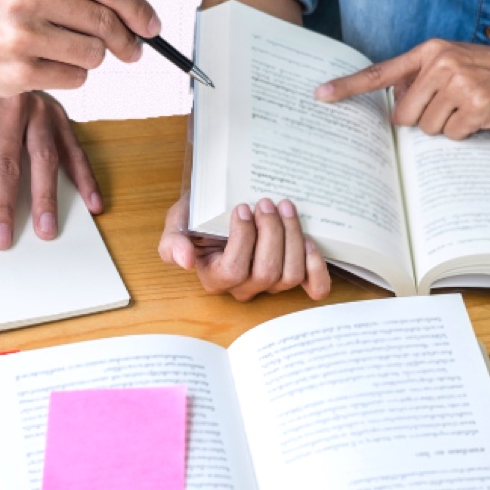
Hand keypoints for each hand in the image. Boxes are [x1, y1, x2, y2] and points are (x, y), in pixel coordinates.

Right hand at [0, 0, 160, 98]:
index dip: (137, 8)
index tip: (151, 25)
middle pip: (104, 22)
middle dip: (124, 40)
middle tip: (131, 51)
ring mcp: (23, 35)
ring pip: (93, 54)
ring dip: (91, 58)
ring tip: (67, 52)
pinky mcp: (19, 73)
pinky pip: (74, 79)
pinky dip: (70, 76)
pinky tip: (47, 67)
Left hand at [0, 88, 101, 249]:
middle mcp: (12, 101)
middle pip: (8, 161)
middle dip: (4, 204)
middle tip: (2, 237)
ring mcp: (40, 109)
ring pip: (44, 157)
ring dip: (46, 196)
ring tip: (46, 228)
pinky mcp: (60, 117)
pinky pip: (74, 149)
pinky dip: (85, 177)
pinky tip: (91, 202)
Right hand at [158, 195, 329, 301]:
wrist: (220, 207)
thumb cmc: (199, 216)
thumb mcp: (177, 224)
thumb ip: (173, 242)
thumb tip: (184, 261)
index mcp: (215, 277)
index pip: (234, 270)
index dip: (242, 240)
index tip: (241, 207)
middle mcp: (243, 286)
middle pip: (267, 272)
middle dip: (272, 233)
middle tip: (267, 202)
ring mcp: (270, 283)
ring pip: (289, 275)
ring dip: (293, 238)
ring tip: (286, 208)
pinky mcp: (293, 275)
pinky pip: (313, 286)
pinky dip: (317, 268)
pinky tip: (310, 243)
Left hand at [315, 40, 489, 139]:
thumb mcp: (459, 64)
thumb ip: (424, 79)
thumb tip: (394, 108)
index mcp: (431, 51)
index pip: (380, 73)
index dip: (348, 88)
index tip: (319, 96)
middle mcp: (441, 63)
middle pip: (403, 116)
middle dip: (423, 121)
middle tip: (454, 107)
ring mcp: (459, 83)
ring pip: (426, 129)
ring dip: (448, 127)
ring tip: (473, 108)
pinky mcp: (477, 105)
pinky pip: (452, 135)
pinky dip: (467, 133)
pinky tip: (486, 116)